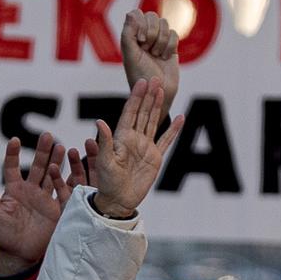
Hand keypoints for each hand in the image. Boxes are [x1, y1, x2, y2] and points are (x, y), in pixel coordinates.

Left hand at [0, 133, 75, 273]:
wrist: (18, 254)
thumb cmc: (3, 234)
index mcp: (13, 190)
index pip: (12, 167)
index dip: (13, 154)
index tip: (14, 140)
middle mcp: (30, 191)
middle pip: (37, 166)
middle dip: (42, 151)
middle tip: (47, 135)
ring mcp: (44, 199)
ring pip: (51, 176)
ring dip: (56, 162)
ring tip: (62, 147)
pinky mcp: (55, 209)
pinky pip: (62, 193)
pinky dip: (65, 181)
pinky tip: (70, 169)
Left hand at [87, 77, 183, 218]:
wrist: (119, 200)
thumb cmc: (108, 182)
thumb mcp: (104, 162)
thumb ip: (105, 142)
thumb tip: (99, 122)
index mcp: (121, 137)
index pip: (130, 113)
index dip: (135, 97)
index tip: (141, 82)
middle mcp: (134, 138)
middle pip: (143, 112)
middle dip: (148, 95)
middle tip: (154, 78)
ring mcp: (146, 147)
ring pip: (153, 121)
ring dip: (158, 106)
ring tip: (163, 90)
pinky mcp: (156, 157)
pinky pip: (166, 140)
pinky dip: (174, 130)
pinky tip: (181, 118)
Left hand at [119, 10, 178, 108]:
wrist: (157, 92)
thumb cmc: (140, 76)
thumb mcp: (130, 55)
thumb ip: (128, 34)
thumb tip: (131, 13)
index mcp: (131, 36)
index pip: (136, 14)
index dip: (140, 23)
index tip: (140, 40)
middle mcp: (144, 36)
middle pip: (152, 16)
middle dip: (152, 32)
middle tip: (147, 48)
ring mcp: (158, 40)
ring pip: (164, 23)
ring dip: (161, 40)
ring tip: (156, 55)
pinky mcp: (171, 46)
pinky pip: (174, 34)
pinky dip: (170, 45)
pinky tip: (165, 57)